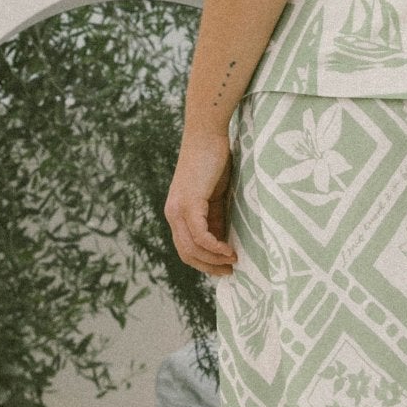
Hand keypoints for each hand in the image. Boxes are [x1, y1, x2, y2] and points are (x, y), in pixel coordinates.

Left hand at [165, 127, 238, 276]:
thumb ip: (216, 218)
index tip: (224, 268)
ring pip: (192, 248)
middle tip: (230, 272)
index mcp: (177, 213)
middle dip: (208, 267)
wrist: (208, 134)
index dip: (204, 262)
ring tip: (233, 261)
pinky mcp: (188, 203)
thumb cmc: (215, 160)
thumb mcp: (216, 196)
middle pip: (186, 253)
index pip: (186, 248)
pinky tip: (229, 250)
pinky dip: (215, 247)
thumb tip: (223, 242)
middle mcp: (172, 214)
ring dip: (213, 260)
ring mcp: (178, 209)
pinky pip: (200, 236)